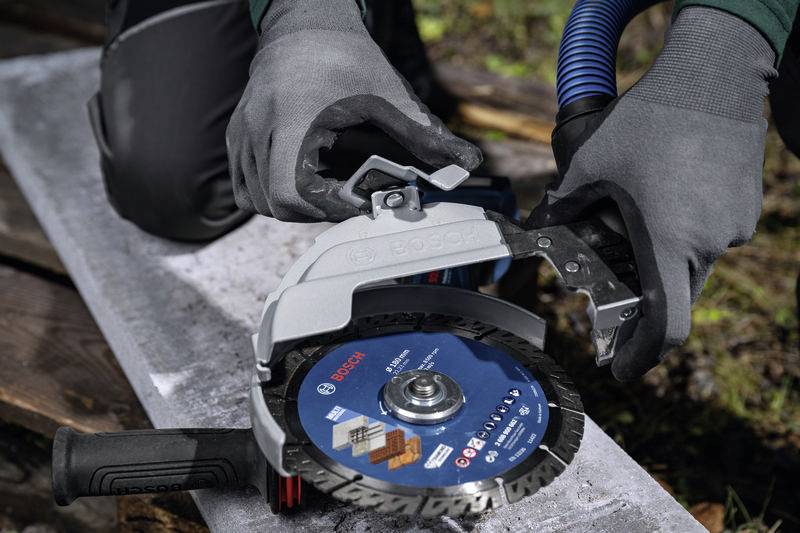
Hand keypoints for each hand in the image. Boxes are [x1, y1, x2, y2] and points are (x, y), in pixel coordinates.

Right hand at [226, 0, 480, 221]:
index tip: (355, 201)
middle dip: (316, 210)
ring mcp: (242, 134)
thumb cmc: (342, 54)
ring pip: (257, 199)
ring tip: (327, 190)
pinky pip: (244, 186)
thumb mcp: (386, 93)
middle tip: (348, 198)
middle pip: (276, 203)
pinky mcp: (237, 135)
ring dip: (294, 206)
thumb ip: (423, 132)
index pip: (290, 191)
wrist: (304, 22)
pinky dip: (271, 195)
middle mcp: (258, 130)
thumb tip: (466, 159)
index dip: (325, 208)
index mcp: (292, 120)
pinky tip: (302, 181)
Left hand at [528, 7, 776, 379]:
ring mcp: (731, 228)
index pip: (665, 326)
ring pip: (688, 263)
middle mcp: (706, 244)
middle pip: (670, 292)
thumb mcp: (593, 164)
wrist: (713, 77)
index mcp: (668, 243)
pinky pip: (707, 237)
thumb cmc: (651, 121)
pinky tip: (662, 196)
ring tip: (635, 216)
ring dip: (658, 255)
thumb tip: (536, 225)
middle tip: (610, 273)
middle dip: (639, 292)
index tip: (621, 370)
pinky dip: (680, 232)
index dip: (642, 357)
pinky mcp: (744, 210)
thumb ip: (564, 204)